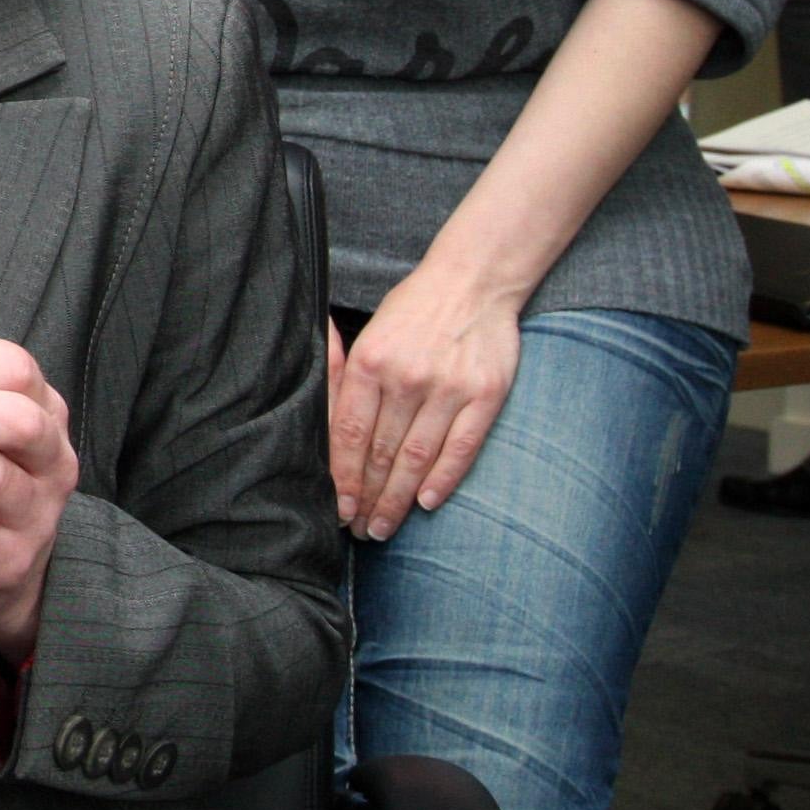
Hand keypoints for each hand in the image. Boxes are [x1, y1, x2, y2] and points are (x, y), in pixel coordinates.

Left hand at [330, 268, 518, 539]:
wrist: (474, 280)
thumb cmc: (413, 310)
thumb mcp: (367, 333)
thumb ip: (345, 377)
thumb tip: (324, 429)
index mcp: (369, 362)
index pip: (348, 434)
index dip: (342, 477)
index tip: (337, 507)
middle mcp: (406, 378)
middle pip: (381, 453)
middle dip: (367, 497)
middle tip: (359, 529)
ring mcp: (448, 388)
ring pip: (417, 457)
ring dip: (399, 499)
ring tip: (386, 527)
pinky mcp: (485, 395)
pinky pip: (461, 447)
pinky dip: (443, 479)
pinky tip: (427, 503)